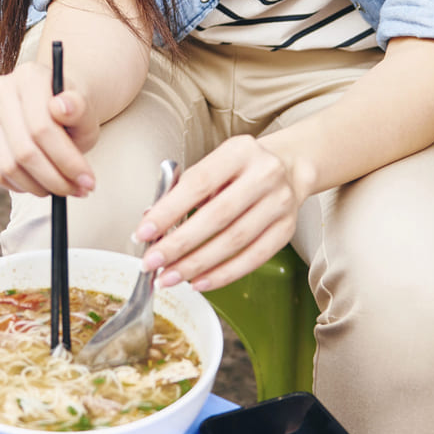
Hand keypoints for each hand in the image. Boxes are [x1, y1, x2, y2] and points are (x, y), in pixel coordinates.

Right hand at [0, 57, 99, 197]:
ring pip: (8, 166)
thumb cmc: (71, 113)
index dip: (67, 160)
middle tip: (78, 191)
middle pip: (24, 150)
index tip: (88, 181)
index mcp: (29, 76)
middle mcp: (1, 90)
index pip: (42, 127)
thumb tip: (62, 106)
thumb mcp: (85, 111)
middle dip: (55, 178)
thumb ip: (79, 108)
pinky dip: (19, 186)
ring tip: (61, 188)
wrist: (53, 108)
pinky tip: (39, 184)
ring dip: (39, 186)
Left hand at [133, 135, 309, 293]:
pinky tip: (199, 281)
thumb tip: (151, 223)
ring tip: (169, 276)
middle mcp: (264, 175)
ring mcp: (280, 203)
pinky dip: (223, 274)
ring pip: (234, 241)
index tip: (143, 232)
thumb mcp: (214, 164)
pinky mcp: (286, 230)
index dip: (168, 211)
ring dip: (196, 264)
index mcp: (239, 152)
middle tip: (152, 262)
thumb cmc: (241, 168)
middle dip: (179, 244)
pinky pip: (253, 258)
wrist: (289, 167)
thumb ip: (184, 189)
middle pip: (217, 216)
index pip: (199, 183)